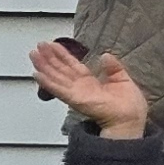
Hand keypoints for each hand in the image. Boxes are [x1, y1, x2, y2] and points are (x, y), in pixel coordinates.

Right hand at [31, 39, 151, 137]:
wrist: (130, 119)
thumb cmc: (129, 106)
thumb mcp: (123, 80)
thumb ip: (113, 67)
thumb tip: (105, 55)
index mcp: (91, 82)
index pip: (72, 65)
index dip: (62, 55)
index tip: (52, 45)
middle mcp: (80, 87)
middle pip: (60, 69)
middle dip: (49, 57)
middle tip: (38, 46)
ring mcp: (76, 93)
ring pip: (55, 77)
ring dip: (43, 66)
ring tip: (33, 55)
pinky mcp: (75, 99)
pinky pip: (58, 89)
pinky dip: (47, 82)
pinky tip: (37, 74)